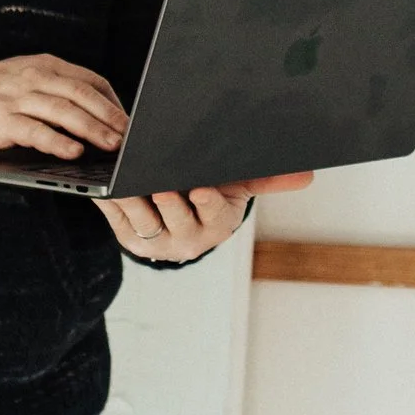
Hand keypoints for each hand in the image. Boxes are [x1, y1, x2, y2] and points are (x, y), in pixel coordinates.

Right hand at [0, 56, 128, 162]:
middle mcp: (33, 77)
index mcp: (43, 65)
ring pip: (64, 111)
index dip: (113, 101)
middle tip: (131, 136)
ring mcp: (17, 98)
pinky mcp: (1, 120)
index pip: (90, 80)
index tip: (128, 121)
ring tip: (112, 145)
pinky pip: (35, 130)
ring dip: (93, 129)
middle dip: (111, 116)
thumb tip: (92, 113)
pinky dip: (58, 141)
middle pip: (83, 94)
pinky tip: (74, 152)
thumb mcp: (23, 80)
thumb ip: (53, 90)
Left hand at [96, 174, 314, 262]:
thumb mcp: (238, 188)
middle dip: (168, 202)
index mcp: (217, 225)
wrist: (179, 222)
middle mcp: (187, 238)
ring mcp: (156, 238)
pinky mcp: (128, 236)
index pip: (213, 214)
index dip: (206, 202)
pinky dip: (111, 200)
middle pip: (175, 217)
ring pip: (143, 219)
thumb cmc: (210, 196)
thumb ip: (268, 179)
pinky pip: (117, 217)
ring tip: (126, 180)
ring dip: (134, 200)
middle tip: (160, 186)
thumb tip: (308, 176)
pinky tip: (105, 183)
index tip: (201, 189)